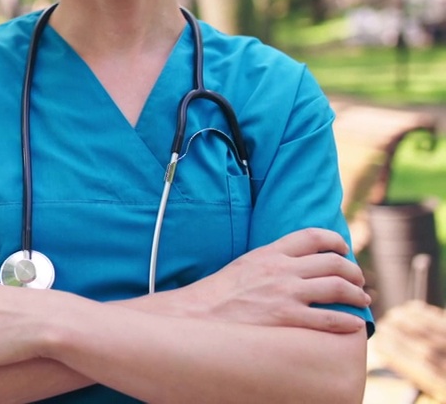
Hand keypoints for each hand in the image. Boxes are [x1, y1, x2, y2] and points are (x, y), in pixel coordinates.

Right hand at [172, 228, 368, 332]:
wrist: (199, 315)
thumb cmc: (218, 294)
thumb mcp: (243, 265)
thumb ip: (268, 261)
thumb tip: (290, 263)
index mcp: (269, 253)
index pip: (312, 236)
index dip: (335, 240)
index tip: (344, 249)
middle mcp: (281, 270)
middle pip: (332, 262)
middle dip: (353, 271)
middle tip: (359, 280)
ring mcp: (285, 294)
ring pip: (337, 288)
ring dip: (356, 294)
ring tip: (362, 299)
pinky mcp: (287, 318)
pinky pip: (329, 319)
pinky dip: (348, 322)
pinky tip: (355, 325)